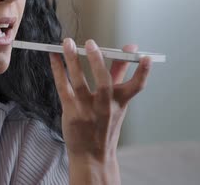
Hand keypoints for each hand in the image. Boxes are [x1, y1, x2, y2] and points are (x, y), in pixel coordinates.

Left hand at [49, 38, 150, 183]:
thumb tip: (130, 48)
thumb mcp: (116, 102)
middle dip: (97, 61)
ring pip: (79, 82)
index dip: (143, 72)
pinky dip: (58, 70)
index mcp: (120, 102)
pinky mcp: (71, 112)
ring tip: (67, 43)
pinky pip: (63, 88)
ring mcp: (87, 111)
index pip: (137, 86)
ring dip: (72, 61)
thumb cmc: (104, 124)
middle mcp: (105, 107)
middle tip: (91, 43)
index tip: (145, 57)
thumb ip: (120, 73)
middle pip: (104, 82)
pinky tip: (54, 57)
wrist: (92, 156)